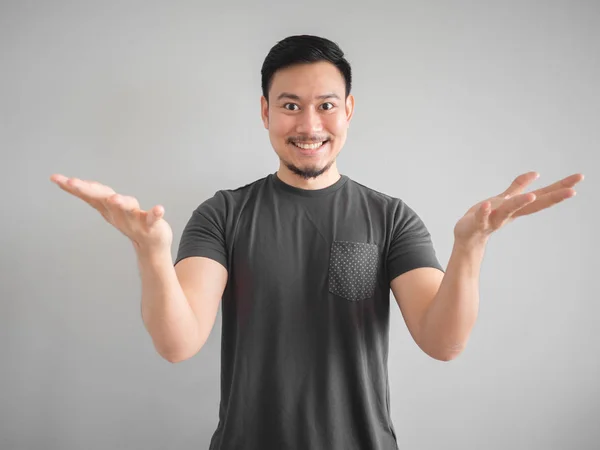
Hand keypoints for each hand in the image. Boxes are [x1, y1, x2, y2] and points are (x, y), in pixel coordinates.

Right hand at [50, 174, 172, 252]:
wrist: (152, 246)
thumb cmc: (131, 221)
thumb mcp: (110, 206)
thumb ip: (96, 194)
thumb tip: (75, 182)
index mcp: (108, 208)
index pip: (89, 195)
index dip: (73, 187)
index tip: (55, 178)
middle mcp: (118, 213)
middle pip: (101, 199)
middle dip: (87, 190)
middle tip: (72, 183)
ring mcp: (134, 220)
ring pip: (126, 209)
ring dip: (120, 203)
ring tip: (113, 199)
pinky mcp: (151, 225)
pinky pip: (153, 219)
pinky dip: (155, 214)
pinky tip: (159, 208)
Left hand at [453, 171, 583, 248]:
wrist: (467, 237)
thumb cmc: (487, 217)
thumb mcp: (504, 200)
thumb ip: (518, 187)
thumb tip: (536, 174)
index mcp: (518, 207)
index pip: (542, 196)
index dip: (560, 188)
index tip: (579, 178)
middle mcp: (510, 214)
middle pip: (534, 205)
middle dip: (553, 197)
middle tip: (573, 191)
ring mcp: (494, 220)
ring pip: (509, 211)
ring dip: (519, 204)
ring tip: (530, 196)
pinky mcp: (477, 224)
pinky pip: (481, 218)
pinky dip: (484, 212)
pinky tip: (487, 205)